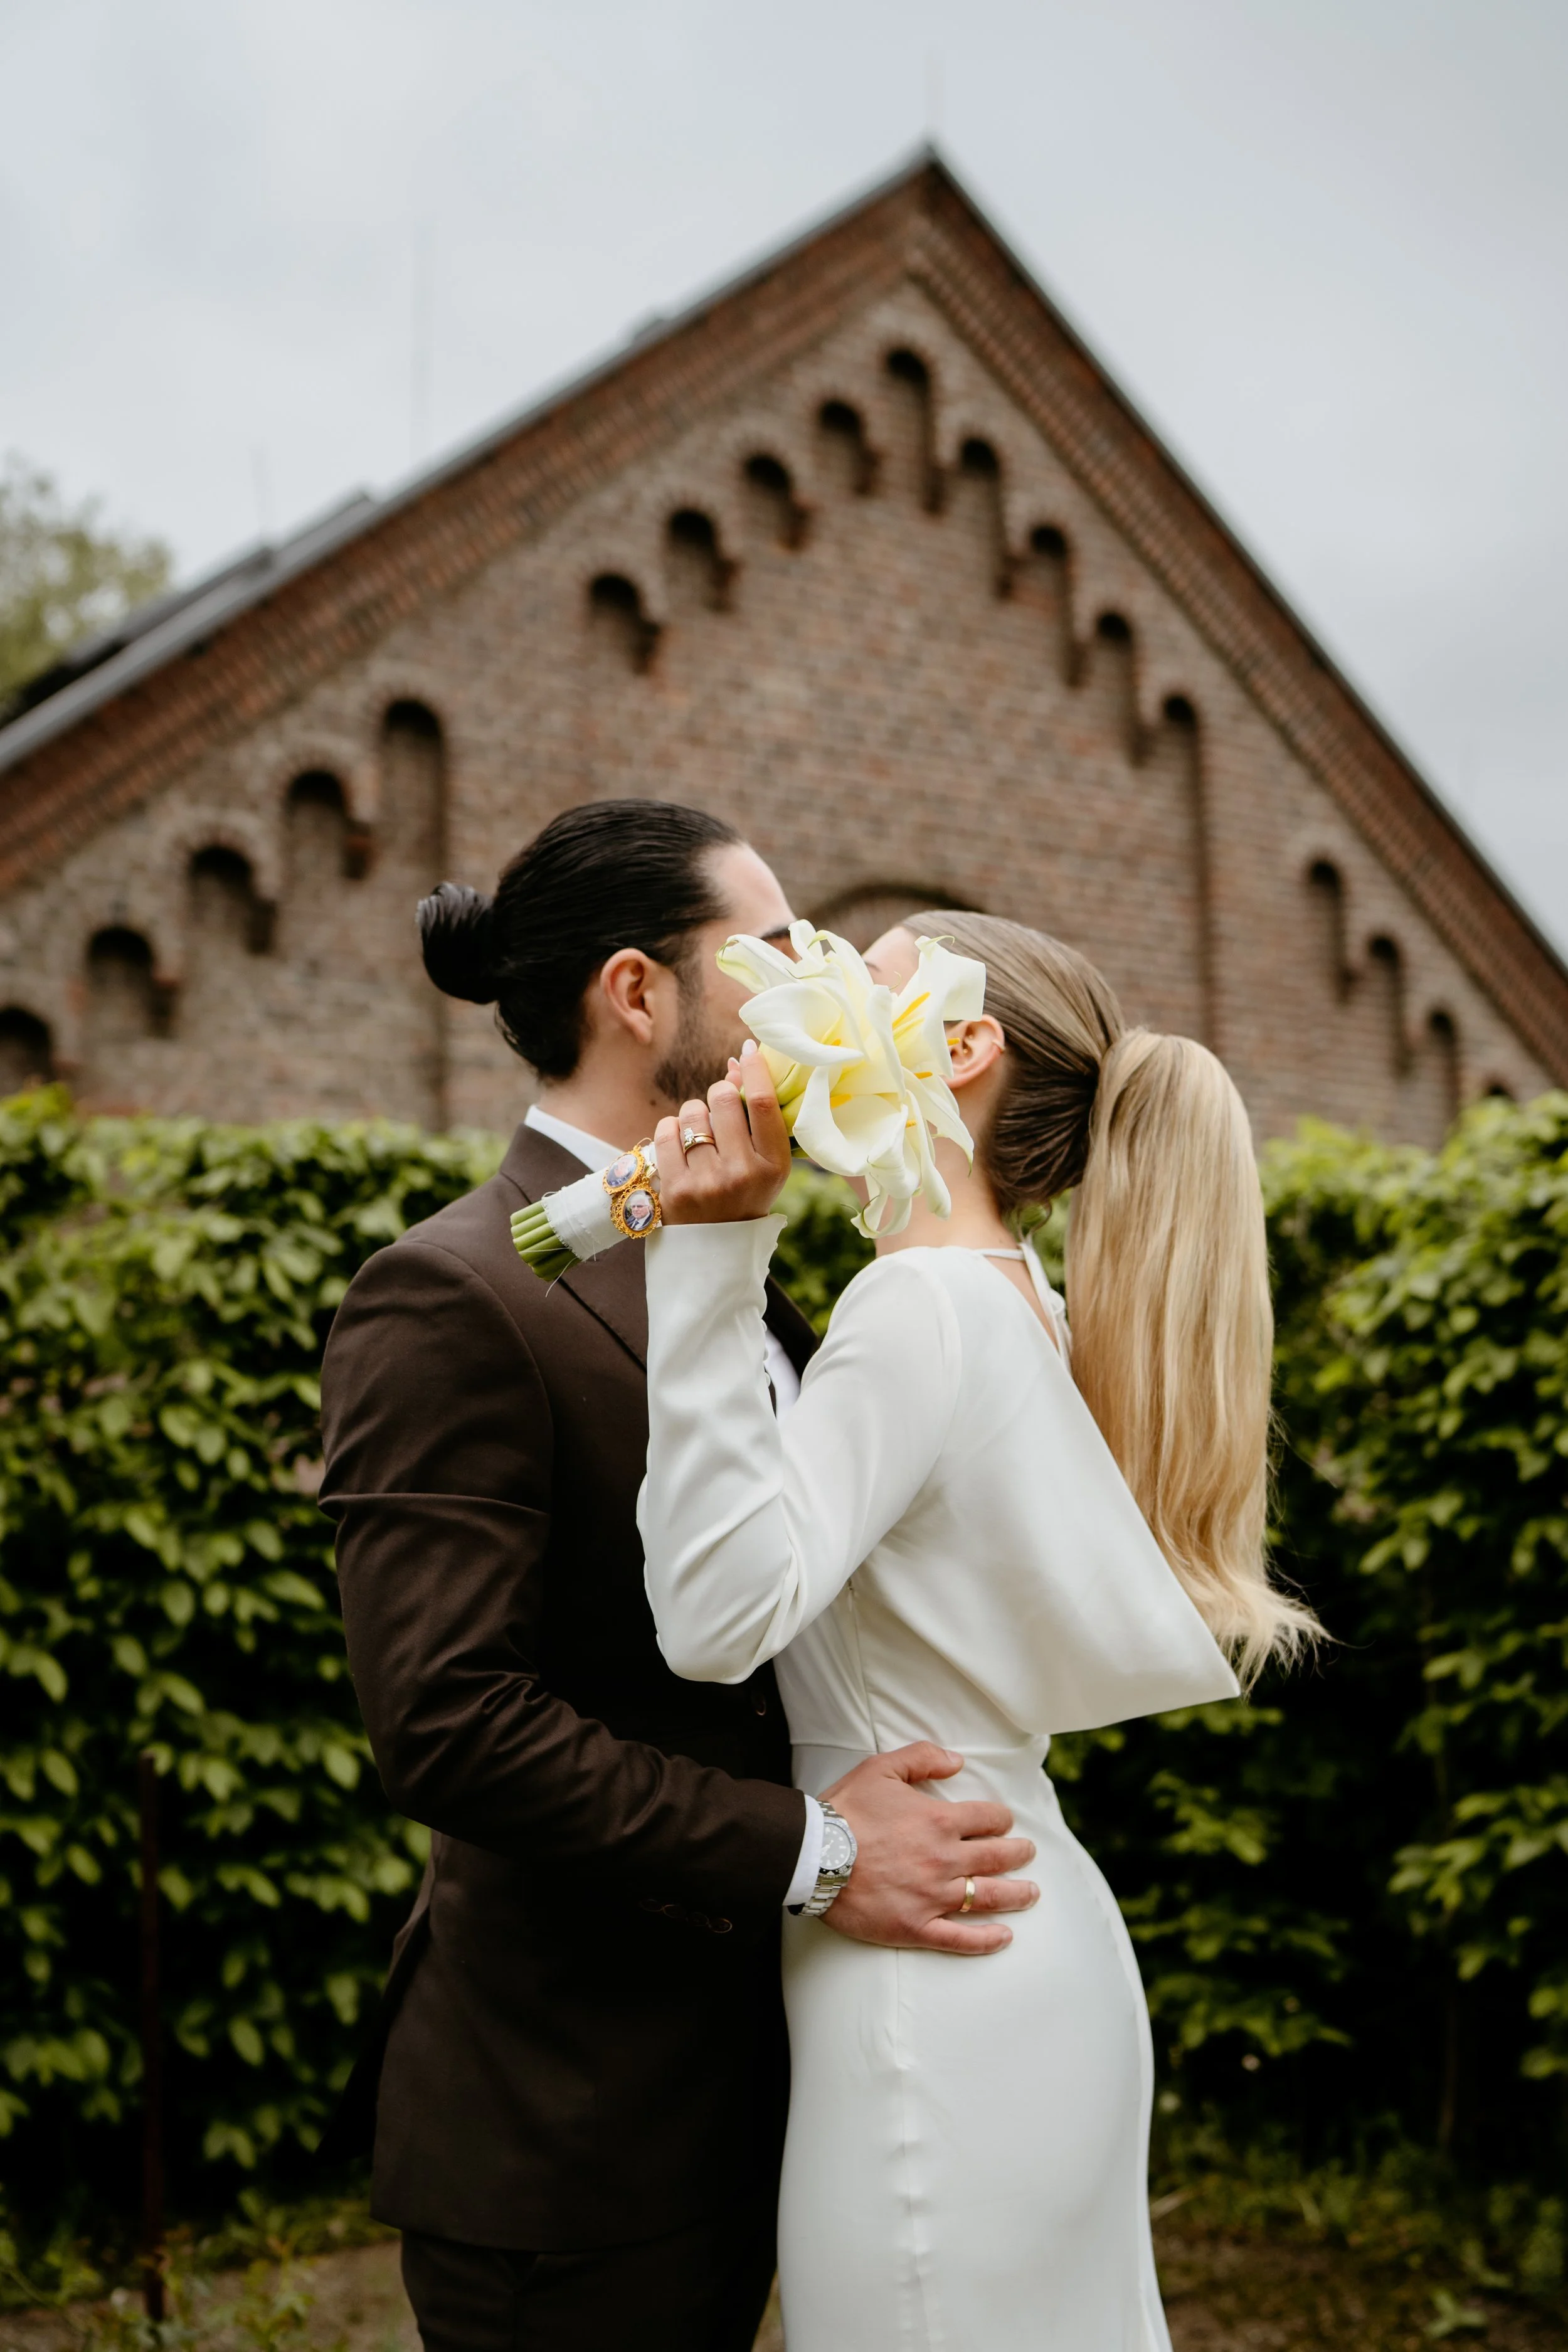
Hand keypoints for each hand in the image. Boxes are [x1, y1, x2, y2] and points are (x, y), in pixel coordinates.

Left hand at [654, 1042, 792, 1224]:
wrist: (716, 1251)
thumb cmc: (744, 1196)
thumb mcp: (762, 1164)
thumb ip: (754, 1118)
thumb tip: (736, 1064)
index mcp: (773, 1166)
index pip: (763, 1103)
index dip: (755, 1069)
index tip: (749, 1050)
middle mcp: (742, 1174)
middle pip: (724, 1099)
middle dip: (718, 1094)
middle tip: (718, 1107)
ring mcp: (707, 1183)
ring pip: (691, 1113)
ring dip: (693, 1113)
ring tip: (699, 1135)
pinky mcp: (674, 1189)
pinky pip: (666, 1131)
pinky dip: (670, 1129)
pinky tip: (679, 1144)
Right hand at [819, 1744, 1038, 1955]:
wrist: (813, 1855)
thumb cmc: (845, 1810)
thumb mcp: (882, 1768)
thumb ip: (923, 1758)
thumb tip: (958, 1761)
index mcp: (938, 1822)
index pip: (988, 1819)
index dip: (1001, 1818)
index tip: (1005, 1821)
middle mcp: (943, 1860)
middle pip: (997, 1857)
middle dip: (1018, 1853)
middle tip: (1029, 1852)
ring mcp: (932, 1897)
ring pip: (987, 1897)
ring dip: (1016, 1894)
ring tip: (1032, 1893)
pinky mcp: (916, 1927)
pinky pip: (960, 1939)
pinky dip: (986, 1940)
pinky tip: (1005, 1937)